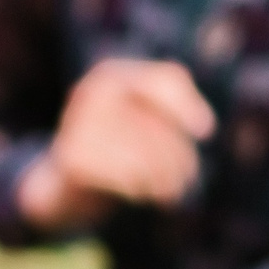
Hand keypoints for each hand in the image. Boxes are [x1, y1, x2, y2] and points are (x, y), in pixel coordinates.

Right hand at [17, 58, 213, 229]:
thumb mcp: (140, 120)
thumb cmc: (115, 145)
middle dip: (179, 157)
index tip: (206, 132)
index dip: (188, 104)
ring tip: (171, 191)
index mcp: (113, 74)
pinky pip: (125, 176)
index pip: (164, 79)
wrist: (62, 181)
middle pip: (158, 125)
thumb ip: (172, 111)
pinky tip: (142, 194)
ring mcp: (79, 121)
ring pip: (144, 155)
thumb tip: (205, 126)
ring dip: (165, 179)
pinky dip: (140, 190)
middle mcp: (94, 90)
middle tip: (188, 179)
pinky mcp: (73, 155)